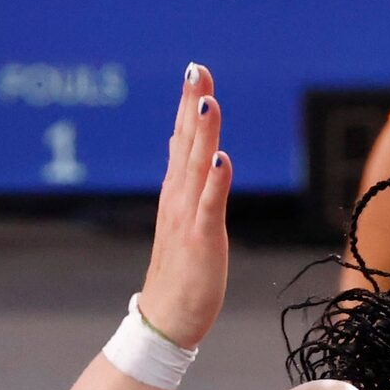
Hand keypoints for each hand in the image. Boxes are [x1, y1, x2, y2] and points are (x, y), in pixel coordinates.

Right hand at [138, 63, 232, 346]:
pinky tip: (223, 160)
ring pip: (198, 167)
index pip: (184, 139)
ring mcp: (188, 217)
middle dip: (192, 105)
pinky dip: (216, 182)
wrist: (167, 319)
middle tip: (196, 70)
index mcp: (177, 192)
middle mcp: (179, 198)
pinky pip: (209, 206)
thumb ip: (183, 179)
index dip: (189, 105)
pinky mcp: (201, 240)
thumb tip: (178, 141)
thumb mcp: (183, 217)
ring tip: (208, 102)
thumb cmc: (181, 272)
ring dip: (203, 135)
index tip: (195, 71)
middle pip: (187, 143)